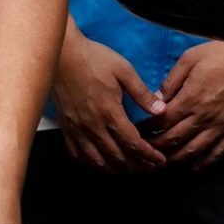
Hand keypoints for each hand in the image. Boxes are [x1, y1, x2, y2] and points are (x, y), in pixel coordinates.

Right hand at [51, 23, 165, 172]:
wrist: (62, 54)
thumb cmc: (94, 59)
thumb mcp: (124, 70)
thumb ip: (142, 93)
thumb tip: (162, 110)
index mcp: (109, 112)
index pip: (132, 143)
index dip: (148, 155)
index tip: (160, 160)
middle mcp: (92, 126)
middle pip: (118, 157)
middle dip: (138, 166)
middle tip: (151, 167)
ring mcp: (77, 130)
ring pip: (99, 161)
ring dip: (117, 169)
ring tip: (131, 168)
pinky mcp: (67, 129)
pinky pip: (79, 155)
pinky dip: (94, 164)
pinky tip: (103, 163)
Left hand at [151, 42, 223, 168]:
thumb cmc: (220, 55)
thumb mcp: (190, 59)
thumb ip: (171, 81)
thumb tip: (156, 98)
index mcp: (191, 98)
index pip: (163, 121)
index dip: (147, 129)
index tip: (136, 132)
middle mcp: (204, 116)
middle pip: (175, 139)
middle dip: (156, 147)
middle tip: (143, 151)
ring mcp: (220, 125)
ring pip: (194, 150)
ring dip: (176, 159)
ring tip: (162, 163)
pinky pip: (218, 152)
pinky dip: (205, 163)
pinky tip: (193, 168)